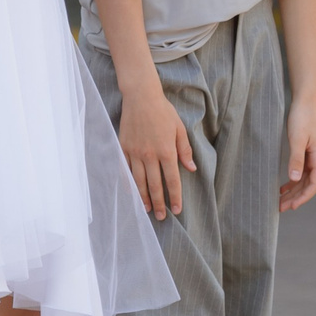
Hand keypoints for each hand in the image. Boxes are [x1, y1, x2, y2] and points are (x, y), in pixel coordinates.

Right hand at [118, 84, 192, 220]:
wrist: (140, 97)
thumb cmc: (163, 111)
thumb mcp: (179, 129)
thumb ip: (184, 150)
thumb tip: (191, 169)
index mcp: (166, 151)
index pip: (172, 180)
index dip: (175, 197)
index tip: (177, 210)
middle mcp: (150, 155)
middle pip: (154, 185)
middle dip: (159, 203)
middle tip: (162, 217)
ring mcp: (135, 153)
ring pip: (139, 181)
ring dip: (144, 198)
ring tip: (147, 210)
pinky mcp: (124, 148)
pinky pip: (126, 170)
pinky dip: (130, 183)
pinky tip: (132, 192)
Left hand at [279, 95, 315, 211]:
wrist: (305, 103)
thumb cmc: (301, 119)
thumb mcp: (297, 139)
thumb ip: (296, 159)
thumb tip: (294, 179)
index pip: (314, 184)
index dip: (303, 197)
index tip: (291, 206)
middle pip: (308, 186)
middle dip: (295, 198)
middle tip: (280, 208)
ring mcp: (313, 158)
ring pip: (304, 181)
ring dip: (293, 192)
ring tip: (279, 202)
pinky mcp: (306, 154)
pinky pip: (301, 173)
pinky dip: (292, 182)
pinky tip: (282, 188)